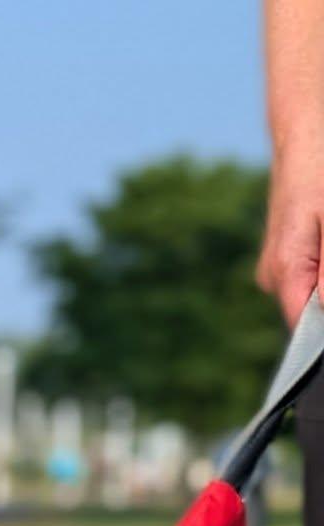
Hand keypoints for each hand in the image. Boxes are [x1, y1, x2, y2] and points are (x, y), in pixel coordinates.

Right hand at [258, 140, 323, 323]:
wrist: (305, 132)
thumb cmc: (323, 168)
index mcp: (285, 269)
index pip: (305, 326)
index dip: (323, 328)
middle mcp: (272, 276)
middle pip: (310, 310)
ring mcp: (273, 268)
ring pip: (310, 292)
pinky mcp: (280, 257)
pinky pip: (306, 276)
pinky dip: (322, 266)